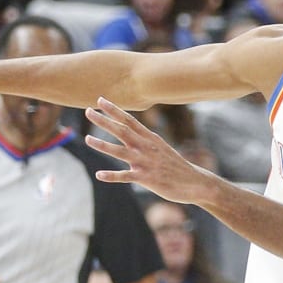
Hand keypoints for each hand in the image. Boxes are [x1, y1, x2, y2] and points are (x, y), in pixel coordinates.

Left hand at [86, 99, 216, 205]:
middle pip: (122, 131)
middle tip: (88, 111)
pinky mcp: (147, 178)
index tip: (100, 100)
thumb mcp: (162, 148)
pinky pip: (126, 176)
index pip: (130, 120)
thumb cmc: (176, 166)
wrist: (196, 183)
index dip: (114, 110)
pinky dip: (112, 176)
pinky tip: (99, 175)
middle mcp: (147, 147)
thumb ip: (145, 140)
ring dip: (103, 145)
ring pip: (121, 151)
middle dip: (104, 121)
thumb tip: (130, 133)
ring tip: (87, 139)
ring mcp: (146, 163)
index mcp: (151, 139)